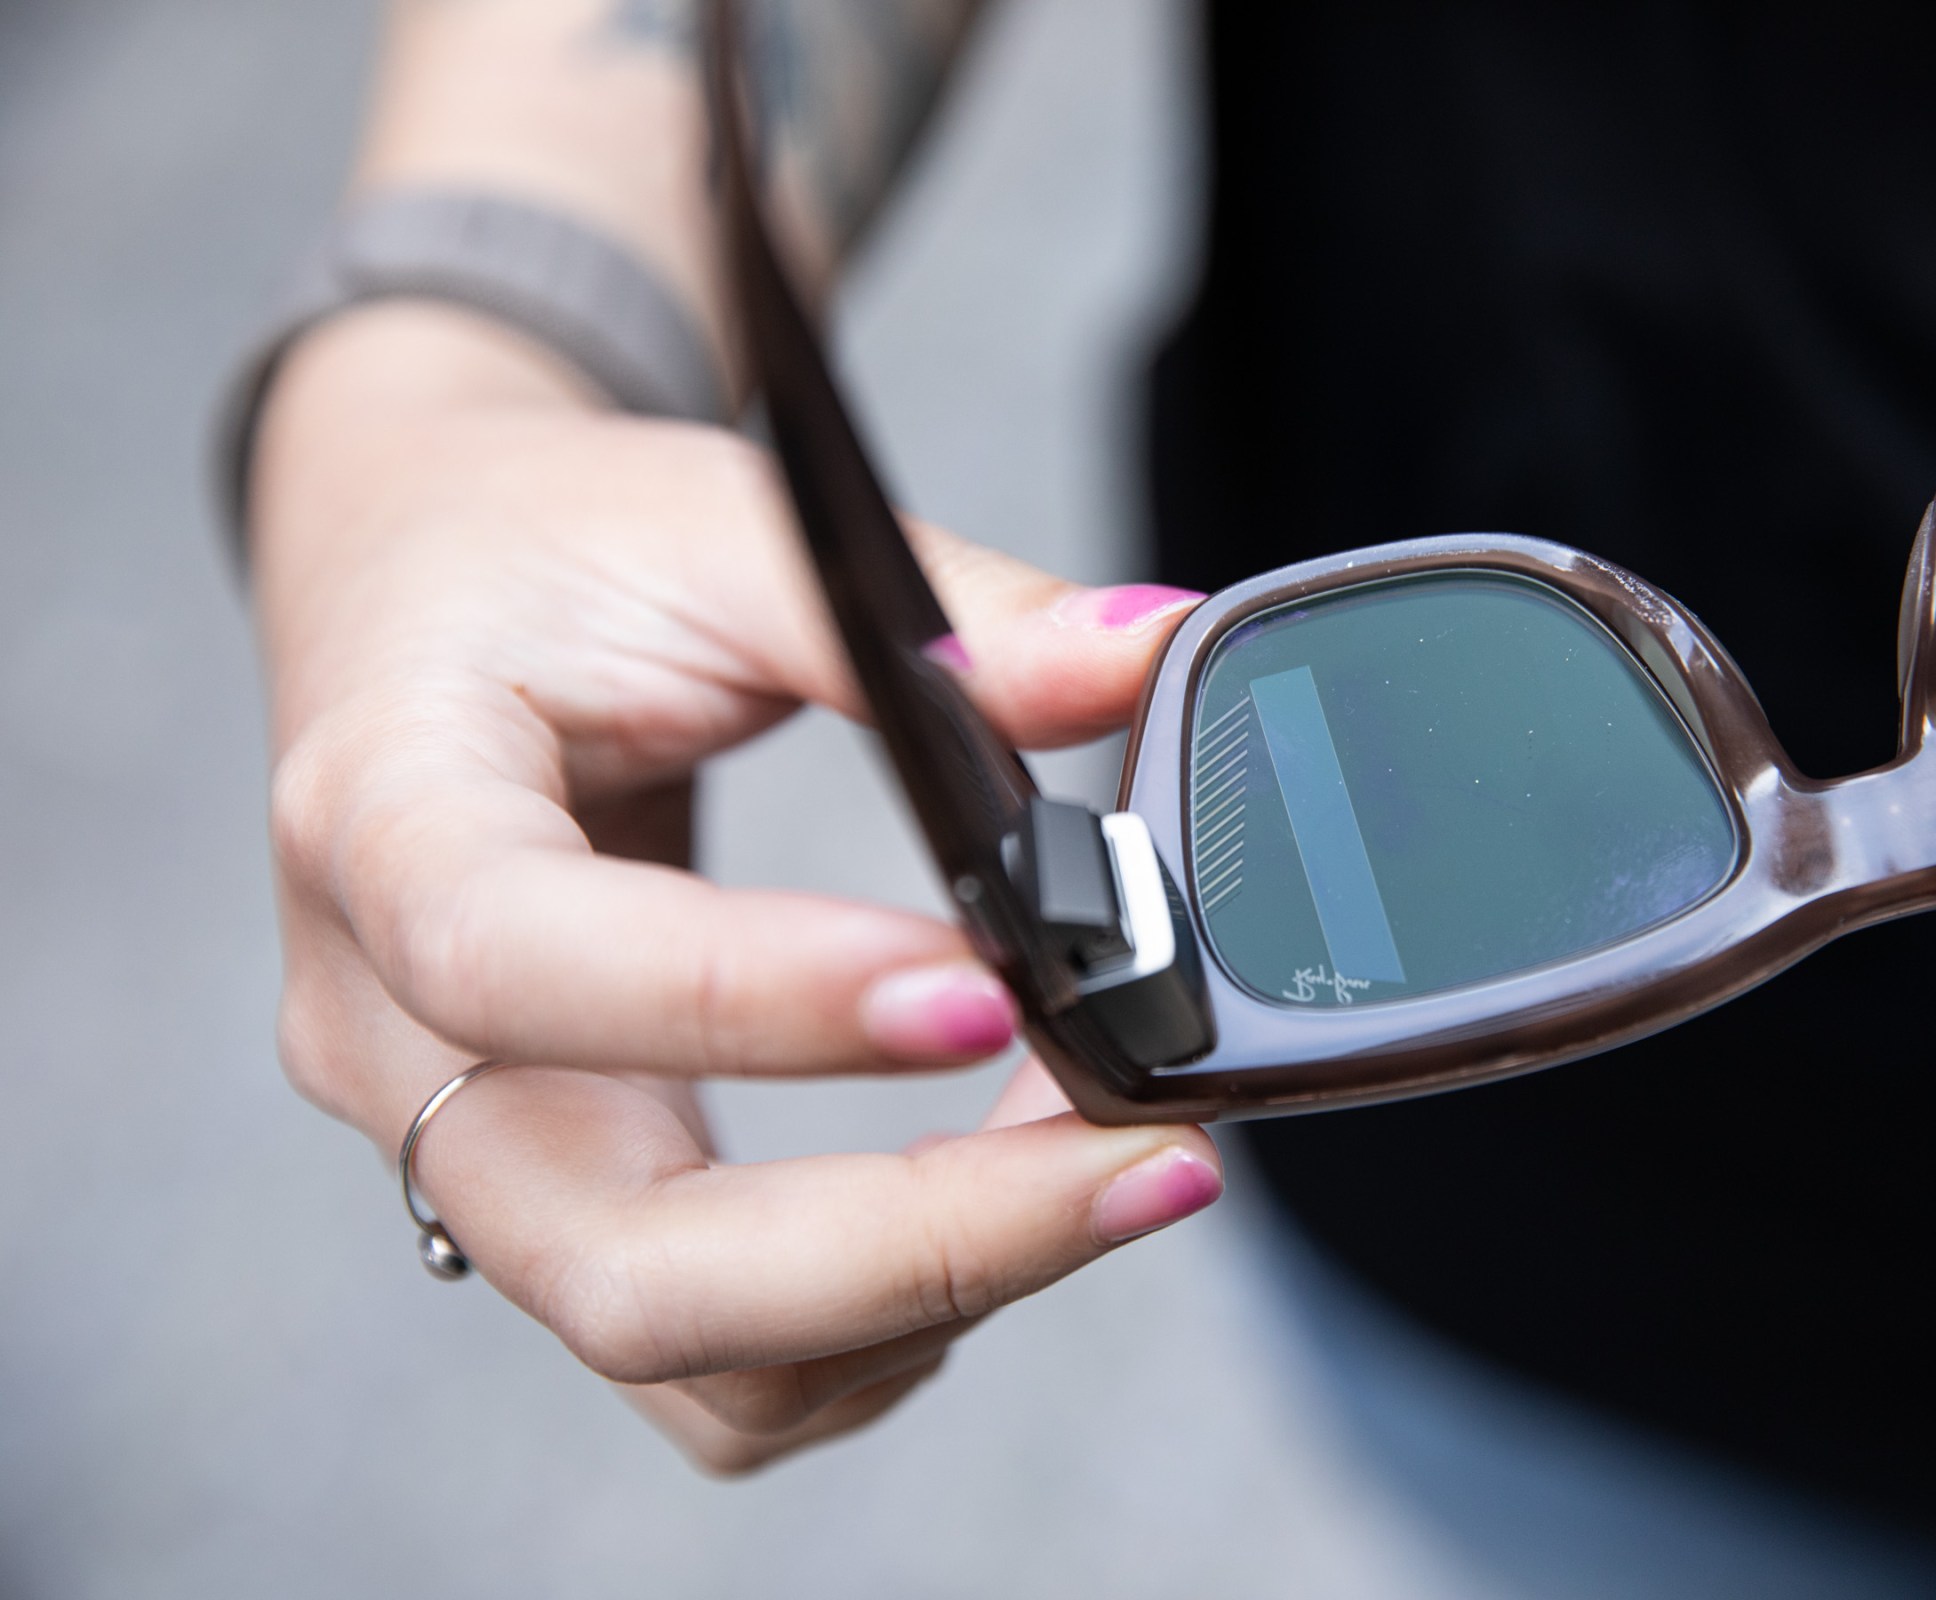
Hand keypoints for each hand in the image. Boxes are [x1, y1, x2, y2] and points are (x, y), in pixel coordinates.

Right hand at [251, 302, 1218, 1471]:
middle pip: (619, 1265)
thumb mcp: (718, 526)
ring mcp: (457, 1149)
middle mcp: (387, 1032)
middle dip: (913, 1248)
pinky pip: (714, 1357)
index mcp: (383, 818)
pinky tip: (996, 1193)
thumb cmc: (542, 555)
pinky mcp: (548, 1201)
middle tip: (1142, 1156)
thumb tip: (1141, 666)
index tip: (983, 989)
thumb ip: (930, 613)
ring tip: (1103, 1153)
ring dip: (926, 1295)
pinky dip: (883, 1319)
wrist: (417, 597)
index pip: (517, 964)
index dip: (751, 1004)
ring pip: (686, 1350)